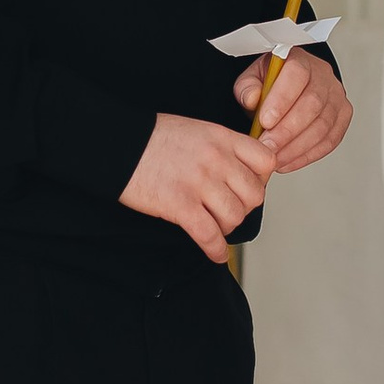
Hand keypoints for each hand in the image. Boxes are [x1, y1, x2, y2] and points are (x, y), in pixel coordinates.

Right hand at [122, 110, 272, 262]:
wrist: (117, 144)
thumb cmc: (152, 138)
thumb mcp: (197, 130)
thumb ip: (222, 148)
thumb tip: (239, 172)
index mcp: (222, 137)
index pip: (266, 162)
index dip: (261, 178)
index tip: (248, 185)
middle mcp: (217, 160)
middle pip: (254, 195)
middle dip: (244, 207)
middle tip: (228, 208)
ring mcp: (199, 183)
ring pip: (235, 217)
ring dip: (226, 227)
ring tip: (213, 225)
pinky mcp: (180, 205)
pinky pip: (210, 235)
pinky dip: (215, 250)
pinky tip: (215, 254)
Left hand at [232, 48, 351, 172]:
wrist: (288, 89)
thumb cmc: (270, 84)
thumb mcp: (251, 80)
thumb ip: (247, 87)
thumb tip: (252, 99)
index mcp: (300, 60)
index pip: (297, 74)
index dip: (282, 99)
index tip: (265, 121)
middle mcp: (323, 76)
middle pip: (313, 104)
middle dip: (288, 130)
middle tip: (268, 146)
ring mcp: (336, 97)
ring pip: (323, 125)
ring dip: (297, 146)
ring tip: (275, 158)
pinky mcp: (342, 117)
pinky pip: (330, 140)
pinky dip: (308, 155)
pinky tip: (288, 161)